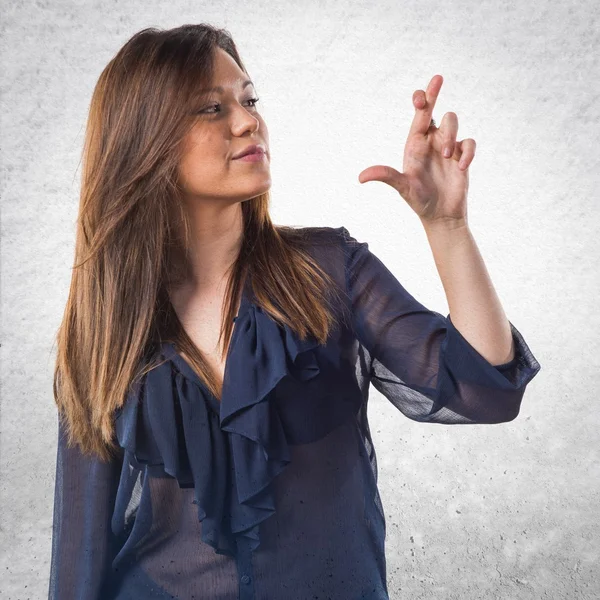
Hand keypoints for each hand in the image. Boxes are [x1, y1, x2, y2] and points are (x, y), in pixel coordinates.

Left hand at [358, 74, 473, 227]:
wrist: (440, 215)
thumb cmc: (418, 200)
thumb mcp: (402, 187)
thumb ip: (386, 177)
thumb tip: (361, 177)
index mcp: (415, 144)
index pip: (419, 115)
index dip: (421, 99)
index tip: (421, 95)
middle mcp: (431, 141)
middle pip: (436, 110)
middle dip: (434, 93)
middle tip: (437, 78)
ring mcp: (448, 147)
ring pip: (453, 122)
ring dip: (449, 136)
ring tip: (446, 157)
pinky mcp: (462, 156)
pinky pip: (469, 142)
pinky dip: (467, 152)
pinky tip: (462, 167)